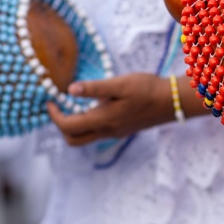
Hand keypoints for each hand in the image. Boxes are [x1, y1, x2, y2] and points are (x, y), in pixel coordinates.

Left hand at [47, 73, 172, 145]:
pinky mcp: (122, 129)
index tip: (50, 100)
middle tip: (58, 107)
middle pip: (73, 140)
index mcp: (103, 120)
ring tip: (73, 106)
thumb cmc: (147, 89)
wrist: (173, 101)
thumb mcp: (120, 84)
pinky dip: (87, 124)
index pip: (68, 126)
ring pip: (85, 138)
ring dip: (74, 126)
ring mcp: (115, 132)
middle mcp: (107, 131)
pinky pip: (97, 133)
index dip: (54, 115)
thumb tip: (70, 90)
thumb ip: (94, 88)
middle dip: (60, 125)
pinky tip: (94, 107)